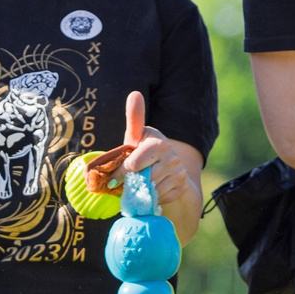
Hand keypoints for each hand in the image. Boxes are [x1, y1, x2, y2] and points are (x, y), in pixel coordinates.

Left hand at [119, 91, 197, 209]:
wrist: (167, 167)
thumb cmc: (144, 149)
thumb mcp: (137, 135)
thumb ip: (134, 118)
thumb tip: (135, 94)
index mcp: (159, 143)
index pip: (134, 165)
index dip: (120, 174)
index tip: (112, 180)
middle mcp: (172, 157)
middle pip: (142, 180)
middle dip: (130, 184)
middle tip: (125, 184)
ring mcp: (179, 173)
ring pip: (151, 191)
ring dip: (140, 192)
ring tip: (137, 185)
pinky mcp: (182, 187)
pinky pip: (160, 199)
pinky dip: (151, 198)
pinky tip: (150, 189)